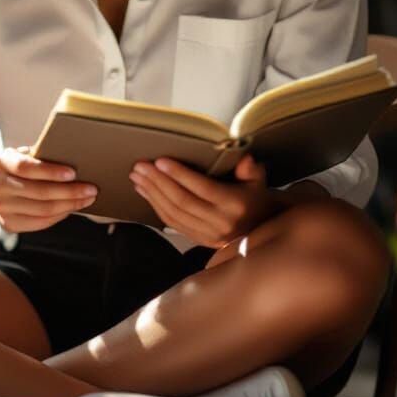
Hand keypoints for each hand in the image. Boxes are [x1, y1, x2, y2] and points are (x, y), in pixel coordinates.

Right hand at [0, 145, 97, 232]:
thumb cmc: (11, 169)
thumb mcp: (17, 156)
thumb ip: (38, 157)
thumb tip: (73, 158)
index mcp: (0, 163)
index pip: (27, 168)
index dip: (51, 171)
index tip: (73, 172)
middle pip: (40, 192)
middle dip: (70, 192)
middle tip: (91, 189)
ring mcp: (2, 208)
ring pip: (43, 210)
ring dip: (70, 205)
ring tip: (87, 199)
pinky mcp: (9, 224)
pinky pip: (40, 222)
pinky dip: (60, 216)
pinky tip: (71, 208)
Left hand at [129, 154, 276, 247]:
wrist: (259, 229)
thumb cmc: (255, 198)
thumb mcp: (258, 181)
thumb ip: (250, 168)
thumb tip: (243, 157)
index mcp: (234, 205)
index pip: (202, 188)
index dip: (180, 174)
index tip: (161, 161)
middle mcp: (219, 222)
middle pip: (181, 201)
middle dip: (157, 182)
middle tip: (141, 166)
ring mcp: (207, 234)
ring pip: (173, 213)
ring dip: (152, 193)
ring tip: (137, 176)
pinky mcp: (197, 239)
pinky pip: (171, 222)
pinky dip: (155, 205)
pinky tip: (145, 191)